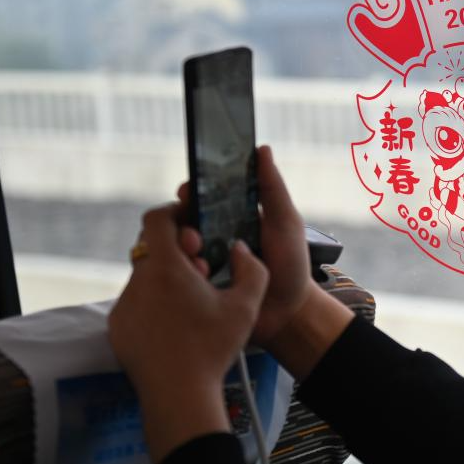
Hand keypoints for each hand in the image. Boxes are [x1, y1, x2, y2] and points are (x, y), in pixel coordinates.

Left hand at [108, 203, 268, 463]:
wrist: (179, 395)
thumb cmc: (212, 348)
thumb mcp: (246, 305)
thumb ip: (251, 268)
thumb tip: (240, 250)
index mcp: (164, 268)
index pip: (156, 219)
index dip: (174, 212)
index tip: (192, 221)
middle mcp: (137, 282)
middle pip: (151, 249)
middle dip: (177, 251)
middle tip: (202, 267)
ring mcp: (124, 306)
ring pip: (145, 277)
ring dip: (168, 279)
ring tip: (195, 302)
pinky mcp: (118, 329)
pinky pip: (137, 303)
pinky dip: (156, 303)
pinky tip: (178, 325)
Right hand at [177, 145, 311, 346]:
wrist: (290, 314)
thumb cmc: (291, 265)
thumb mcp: (286, 223)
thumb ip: (272, 189)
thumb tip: (262, 149)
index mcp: (228, 219)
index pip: (199, 198)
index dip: (190, 193)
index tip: (188, 191)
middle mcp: (209, 239)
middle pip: (179, 222)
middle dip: (180, 224)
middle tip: (193, 234)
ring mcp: (200, 265)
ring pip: (172, 248)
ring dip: (180, 249)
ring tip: (199, 258)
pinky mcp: (195, 291)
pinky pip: (174, 278)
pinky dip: (179, 274)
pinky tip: (197, 277)